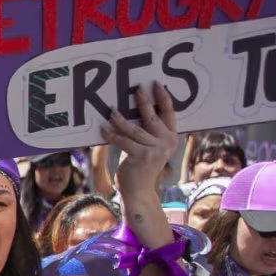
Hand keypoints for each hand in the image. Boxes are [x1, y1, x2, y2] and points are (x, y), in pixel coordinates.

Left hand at [104, 83, 177, 204]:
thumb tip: (133, 109)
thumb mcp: (149, 146)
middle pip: (153, 118)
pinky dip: (112, 134)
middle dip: (144, 102)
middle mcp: (166, 142)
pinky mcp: (141, 156)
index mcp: (171, 137)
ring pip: (134, 129)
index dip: (164, 98)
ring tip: (111, 110)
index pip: (170, 114)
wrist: (139, 191)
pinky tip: (103, 129)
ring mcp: (155, 150)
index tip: (157, 85)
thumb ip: (148, 131)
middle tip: (136, 90)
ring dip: (120, 119)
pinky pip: (123, 141)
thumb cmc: (141, 166)